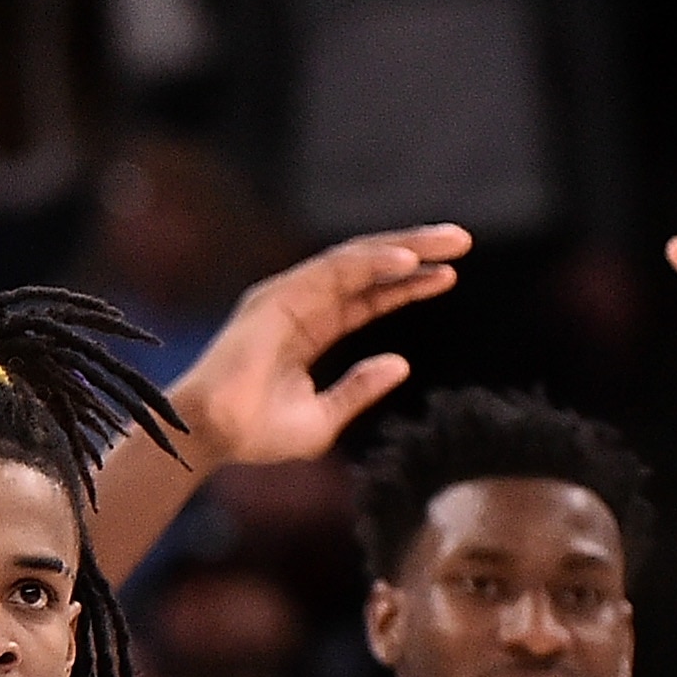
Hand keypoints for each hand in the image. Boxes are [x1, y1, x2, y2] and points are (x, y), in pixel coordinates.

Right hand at [171, 228, 470, 473]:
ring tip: (448, 243)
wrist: (214, 435)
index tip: (450, 276)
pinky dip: (372, 264)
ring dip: (402, 248)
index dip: (409, 285)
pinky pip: (333, 272)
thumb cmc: (258, 435)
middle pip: (368, 269)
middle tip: (462, 241)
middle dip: (415, 253)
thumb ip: (359, 390)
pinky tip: (407, 260)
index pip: (370, 298)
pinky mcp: (279, 296)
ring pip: (355, 260)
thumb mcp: (323, 419)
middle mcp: (302, 304)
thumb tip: (401, 364)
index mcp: (311, 329)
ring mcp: (289, 296)